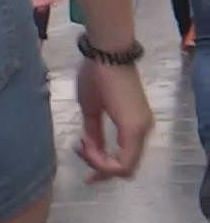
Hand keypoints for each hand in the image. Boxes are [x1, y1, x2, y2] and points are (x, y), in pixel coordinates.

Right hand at [76, 58, 153, 181]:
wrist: (106, 54)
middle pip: (124, 168)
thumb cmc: (97, 76)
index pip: (123, 161)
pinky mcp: (136, 128)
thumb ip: (93, 132)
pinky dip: (103, 160)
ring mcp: (141, 130)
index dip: (100, 166)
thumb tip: (89, 147)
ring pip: (124, 167)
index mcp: (134, 126)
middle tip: (79, 151)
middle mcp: (143, 131)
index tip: (79, 149)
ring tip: (81, 145)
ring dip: (99, 163)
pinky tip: (87, 146)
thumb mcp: (91, 110)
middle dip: (98, 167)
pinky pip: (123, 161)